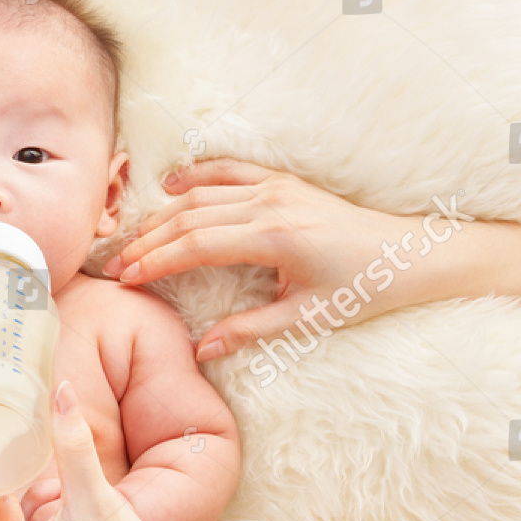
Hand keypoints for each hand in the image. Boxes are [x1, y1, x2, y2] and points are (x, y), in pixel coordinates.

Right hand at [103, 158, 429, 360]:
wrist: (406, 255)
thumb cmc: (361, 288)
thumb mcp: (304, 318)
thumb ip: (249, 331)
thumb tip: (199, 351)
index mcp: (273, 237)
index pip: (196, 245)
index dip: (156, 262)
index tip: (126, 279)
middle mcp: (269, 203)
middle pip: (189, 217)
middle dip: (147, 241)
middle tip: (114, 264)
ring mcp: (275, 186)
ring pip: (202, 193)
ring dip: (162, 214)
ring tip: (131, 237)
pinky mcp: (282, 181)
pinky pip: (230, 169)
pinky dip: (197, 174)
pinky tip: (170, 185)